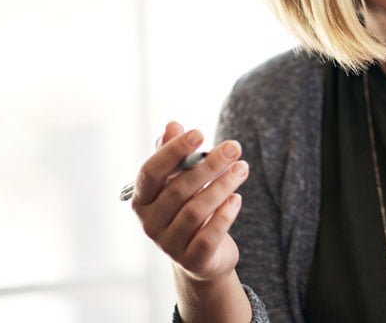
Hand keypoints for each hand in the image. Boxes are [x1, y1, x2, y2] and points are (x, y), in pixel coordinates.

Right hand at [132, 121, 248, 283]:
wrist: (202, 256)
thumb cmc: (189, 208)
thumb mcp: (180, 182)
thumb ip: (174, 155)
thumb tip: (172, 125)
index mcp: (142, 200)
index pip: (151, 172)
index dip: (173, 151)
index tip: (199, 132)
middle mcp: (150, 223)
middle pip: (178, 189)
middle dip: (209, 165)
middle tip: (234, 147)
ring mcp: (169, 245)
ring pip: (196, 211)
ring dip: (222, 185)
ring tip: (243, 168)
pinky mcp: (192, 260)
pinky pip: (208, 235)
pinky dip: (224, 215)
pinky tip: (237, 198)